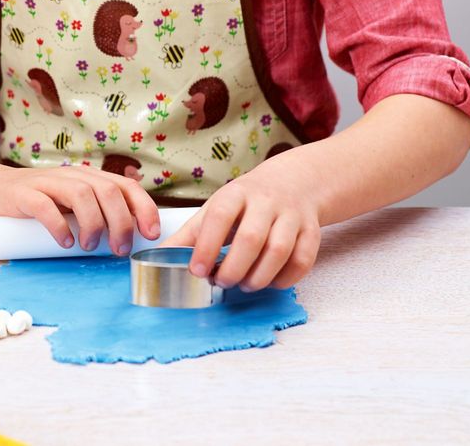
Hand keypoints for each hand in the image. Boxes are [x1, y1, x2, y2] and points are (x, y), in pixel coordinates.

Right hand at [0, 163, 161, 254]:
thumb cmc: (38, 203)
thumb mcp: (72, 205)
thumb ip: (98, 214)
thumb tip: (131, 240)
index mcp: (89, 178)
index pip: (126, 186)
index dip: (144, 209)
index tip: (151, 235)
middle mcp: (71, 175)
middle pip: (108, 191)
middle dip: (121, 223)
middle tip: (119, 250)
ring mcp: (46, 182)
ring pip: (82, 194)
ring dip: (93, 224)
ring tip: (89, 246)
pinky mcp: (22, 194)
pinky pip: (45, 206)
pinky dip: (59, 225)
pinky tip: (63, 242)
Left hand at [161, 152, 321, 290]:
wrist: (294, 183)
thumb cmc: (246, 202)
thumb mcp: (216, 209)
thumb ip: (190, 234)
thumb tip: (158, 257)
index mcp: (236, 193)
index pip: (220, 217)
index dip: (207, 246)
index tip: (197, 271)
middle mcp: (266, 202)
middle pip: (252, 238)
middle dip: (234, 268)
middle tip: (221, 282)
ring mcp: (292, 216)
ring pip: (280, 251)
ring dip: (259, 276)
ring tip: (244, 284)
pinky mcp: (312, 231)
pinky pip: (303, 260)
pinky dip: (285, 278)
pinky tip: (270, 282)